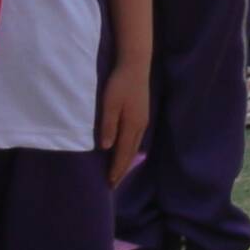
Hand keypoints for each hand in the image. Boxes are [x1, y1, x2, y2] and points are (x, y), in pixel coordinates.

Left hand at [98, 59, 149, 183]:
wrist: (136, 66)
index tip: (110, 183)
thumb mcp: (109, 104)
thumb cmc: (120, 84)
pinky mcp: (142, 115)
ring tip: (119, 172)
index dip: (116, 169)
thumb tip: (106, 148)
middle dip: (122, 169)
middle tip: (114, 184)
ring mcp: (143, 120)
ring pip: (135, 146)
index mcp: (131, 125)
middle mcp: (140, 126)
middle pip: (131, 153)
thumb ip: (108, 126)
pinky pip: (136, 139)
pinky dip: (130, 150)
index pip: (122, 153)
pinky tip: (127, 150)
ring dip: (127, 160)